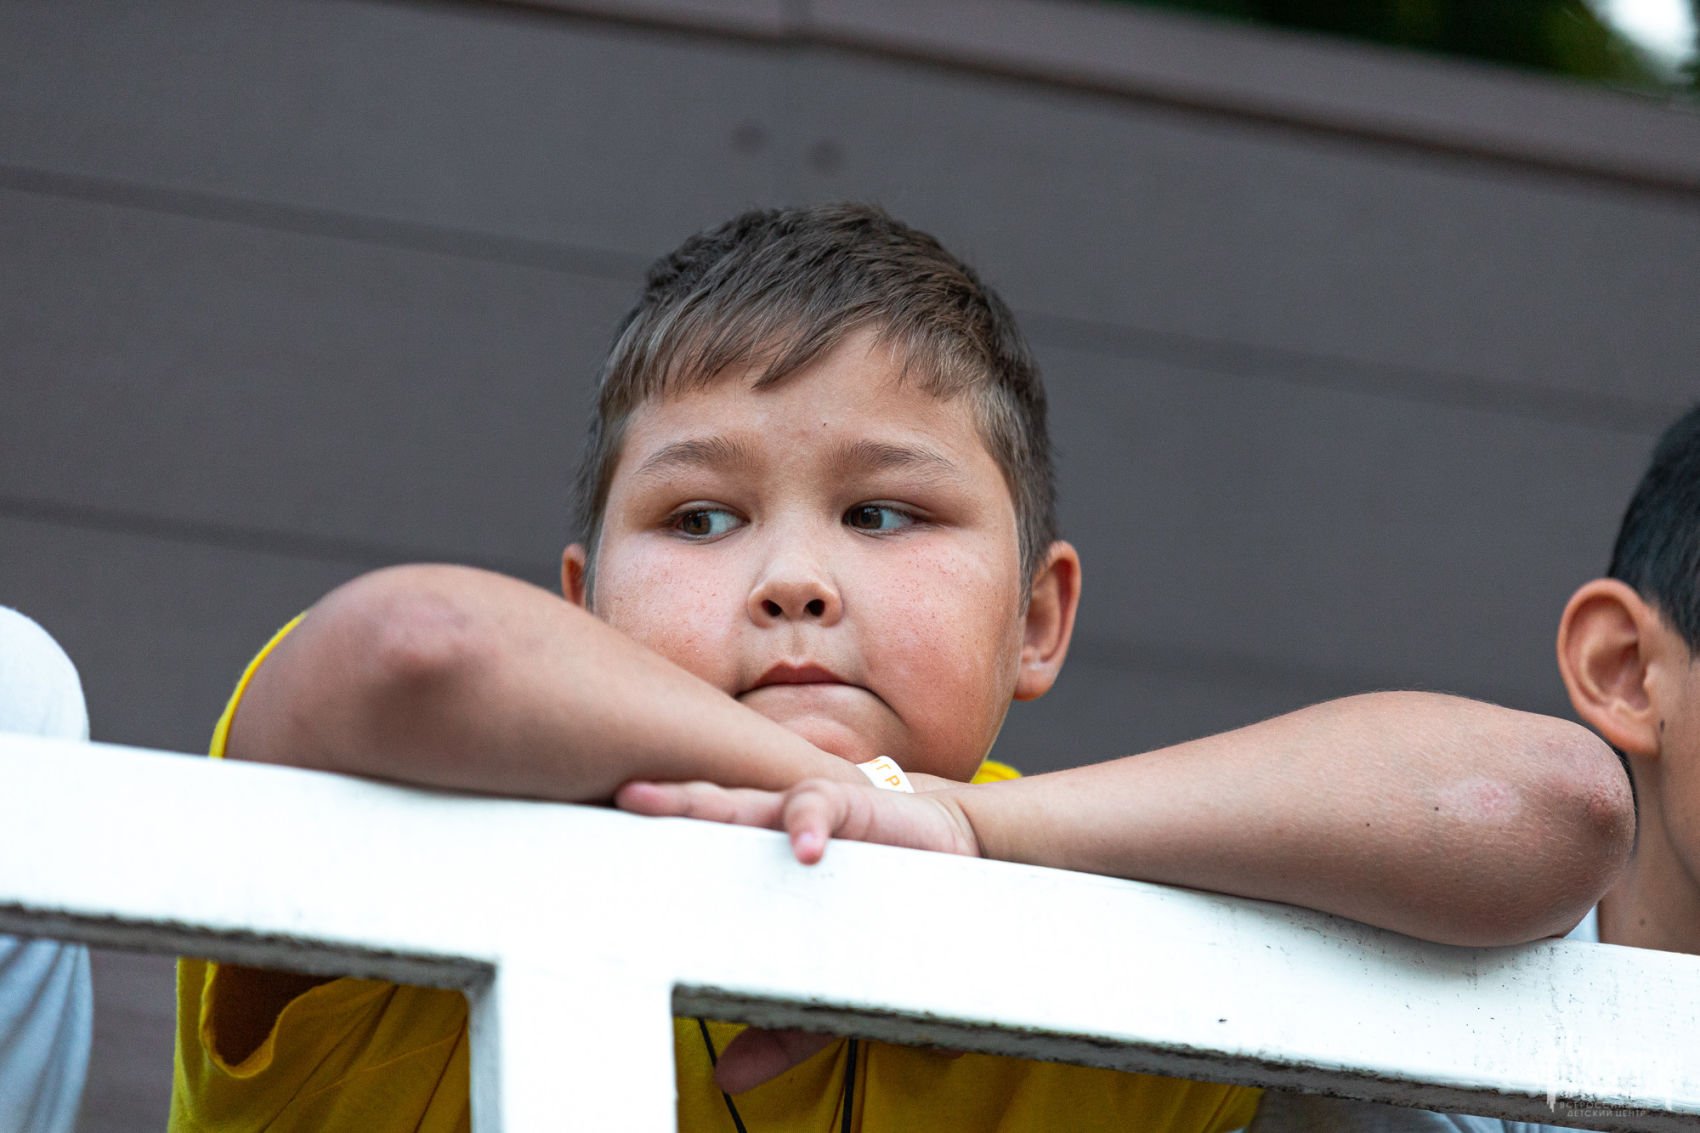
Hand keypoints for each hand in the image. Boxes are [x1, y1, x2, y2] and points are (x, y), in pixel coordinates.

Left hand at [616, 777, 979, 1090]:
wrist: (958, 863)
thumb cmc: (883, 914)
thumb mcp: (830, 988)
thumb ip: (784, 1031)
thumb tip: (728, 1081)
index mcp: (754, 861)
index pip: (688, 850)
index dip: (642, 852)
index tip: (583, 860)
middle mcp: (767, 830)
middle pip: (696, 816)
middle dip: (649, 810)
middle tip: (602, 810)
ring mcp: (805, 814)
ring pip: (740, 799)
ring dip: (698, 800)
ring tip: (653, 803)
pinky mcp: (854, 806)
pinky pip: (819, 804)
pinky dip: (808, 821)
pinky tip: (803, 845)